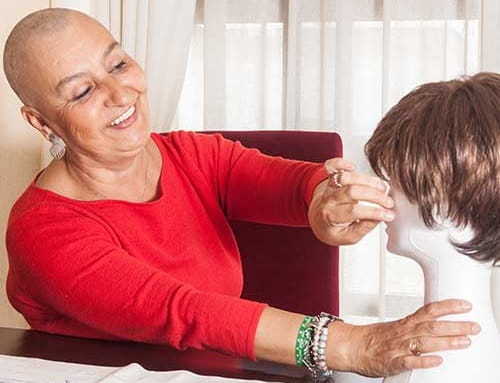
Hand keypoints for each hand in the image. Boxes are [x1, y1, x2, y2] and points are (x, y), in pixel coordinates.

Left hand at [308, 158, 394, 244]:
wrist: (317, 219)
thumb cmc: (332, 228)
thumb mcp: (348, 237)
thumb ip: (363, 228)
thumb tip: (379, 217)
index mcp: (331, 217)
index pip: (354, 212)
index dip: (374, 212)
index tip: (389, 214)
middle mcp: (329, 200)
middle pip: (351, 192)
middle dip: (374, 195)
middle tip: (388, 201)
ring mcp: (329, 188)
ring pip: (344, 178)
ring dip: (365, 180)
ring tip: (381, 187)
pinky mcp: (329, 178)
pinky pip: (330, 167)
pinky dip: (340, 163)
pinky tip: (352, 167)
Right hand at [327, 299, 479, 376]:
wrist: (350, 346)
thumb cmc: (372, 338)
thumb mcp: (395, 327)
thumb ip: (415, 326)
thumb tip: (434, 323)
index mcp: (405, 323)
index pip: (429, 310)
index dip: (448, 307)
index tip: (465, 305)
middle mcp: (404, 333)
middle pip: (432, 326)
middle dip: (455, 325)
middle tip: (474, 326)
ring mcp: (399, 347)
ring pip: (424, 342)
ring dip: (446, 342)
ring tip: (465, 342)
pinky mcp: (393, 362)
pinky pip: (409, 361)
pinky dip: (423, 360)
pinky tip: (436, 361)